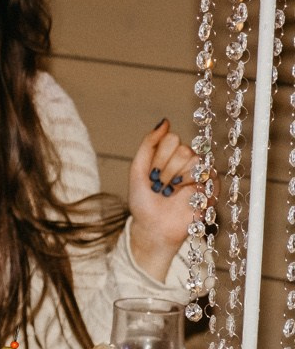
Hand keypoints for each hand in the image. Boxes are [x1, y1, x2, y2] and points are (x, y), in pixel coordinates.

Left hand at [126, 119, 200, 277]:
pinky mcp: (210, 188)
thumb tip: (165, 122)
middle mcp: (186, 162)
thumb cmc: (143, 201)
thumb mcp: (137, 169)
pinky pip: (207, 174)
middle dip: (166, 170)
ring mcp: (199, 174)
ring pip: (195, 161)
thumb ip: (149, 144)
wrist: (153, 227)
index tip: (150, 175)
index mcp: (169, 155)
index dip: (159, 158)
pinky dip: (191, 185)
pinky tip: (183, 195)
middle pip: (184, 149)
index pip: (172, 139)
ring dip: (177, 179)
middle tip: (160, 186)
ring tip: (169, 192)